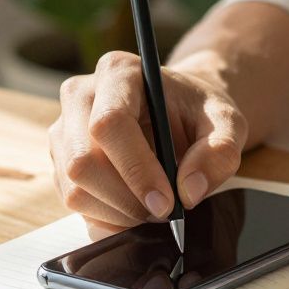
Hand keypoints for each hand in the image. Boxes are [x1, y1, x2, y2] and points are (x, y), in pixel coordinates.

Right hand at [49, 51, 247, 236]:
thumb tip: (189, 191)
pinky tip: (134, 206)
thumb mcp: (228, 123)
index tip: (167, 201)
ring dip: (117, 212)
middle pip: (83, 162)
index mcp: (118, 72)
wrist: (178, 113)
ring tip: (153, 206)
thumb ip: (220, 152)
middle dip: (127, 199)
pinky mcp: (61, 160)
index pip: (109, 124)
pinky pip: (74, 202)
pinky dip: (107, 217)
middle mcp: (80, 95)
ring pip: (74, 189)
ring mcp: (64, 129)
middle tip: (164, 210)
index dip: (136, 170)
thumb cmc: (198, 112)